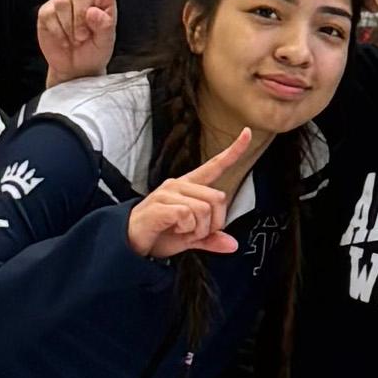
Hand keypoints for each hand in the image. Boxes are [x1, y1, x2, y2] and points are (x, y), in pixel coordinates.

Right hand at [37, 0, 119, 86]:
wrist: (76, 67)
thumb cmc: (95, 50)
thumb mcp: (107, 41)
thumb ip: (105, 26)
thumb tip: (94, 12)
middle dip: (84, 18)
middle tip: (86, 36)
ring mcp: (63, 2)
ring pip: (64, 5)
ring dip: (71, 28)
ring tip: (76, 39)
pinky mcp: (47, 12)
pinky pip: (50, 17)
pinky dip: (58, 33)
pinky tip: (63, 40)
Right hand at [126, 126, 258, 260]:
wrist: (129, 243)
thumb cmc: (158, 234)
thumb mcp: (190, 238)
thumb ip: (211, 239)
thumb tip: (232, 245)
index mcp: (189, 187)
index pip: (214, 165)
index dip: (233, 151)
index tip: (248, 133)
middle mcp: (179, 184)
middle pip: (218, 197)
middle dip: (214, 222)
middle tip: (197, 232)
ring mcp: (168, 193)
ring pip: (204, 209)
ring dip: (199, 228)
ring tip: (182, 231)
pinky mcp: (160, 204)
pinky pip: (187, 215)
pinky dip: (186, 229)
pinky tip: (174, 229)